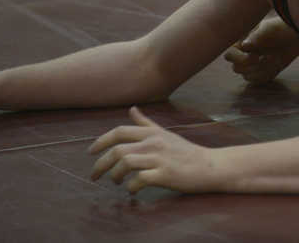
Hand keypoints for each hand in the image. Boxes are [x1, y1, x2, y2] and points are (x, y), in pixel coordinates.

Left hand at [89, 107, 217, 193]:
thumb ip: (146, 123)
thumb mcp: (165, 134)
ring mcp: (159, 159)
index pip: (120, 132)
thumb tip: (132, 108)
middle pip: (118, 150)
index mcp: (152, 133)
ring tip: (116, 182)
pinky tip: (132, 190)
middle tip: (94, 175)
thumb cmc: (185, 151)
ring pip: (125, 163)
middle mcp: (154, 143)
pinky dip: (131, 187)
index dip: (101, 141)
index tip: (90, 152)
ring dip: (115, 175)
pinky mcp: (165, 175)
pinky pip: (138, 180)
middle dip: (101, 164)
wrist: (208, 166)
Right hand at [224, 17, 298, 84]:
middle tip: (270, 56)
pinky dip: (268, 74)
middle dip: (254, 66)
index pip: (229, 55)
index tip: (257, 56)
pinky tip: (277, 64)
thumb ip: (256, 36)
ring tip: (276, 58)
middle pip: (236, 68)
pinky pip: (257, 81)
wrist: (293, 38)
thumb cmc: (279, 29)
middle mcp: (242, 53)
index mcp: (240, 41)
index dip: (240, 59)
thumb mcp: (269, 30)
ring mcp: (250, 64)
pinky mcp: (259, 72)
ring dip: (263, 70)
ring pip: (247, 76)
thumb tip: (244, 44)